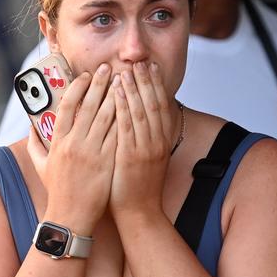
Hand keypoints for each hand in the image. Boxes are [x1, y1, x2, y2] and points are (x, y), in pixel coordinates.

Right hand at [37, 63, 117, 234]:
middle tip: (108, 67)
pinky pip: (118, 135)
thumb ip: (34, 144)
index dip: (77, 87)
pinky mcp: (107, 163)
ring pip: (106, 117)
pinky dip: (125, 118)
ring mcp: (91, 153)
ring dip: (115, 96)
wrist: (71, 218)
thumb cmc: (58, 191)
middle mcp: (74, 144)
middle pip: (88, 106)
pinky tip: (133, 105)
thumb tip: (31, 126)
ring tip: (124, 81)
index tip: (86, 75)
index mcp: (58, 142)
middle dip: (99, 83)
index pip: (66, 106)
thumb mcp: (41, 166)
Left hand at [109, 61, 178, 221]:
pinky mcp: (130, 157)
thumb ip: (146, 137)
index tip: (150, 67)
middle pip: (153, 104)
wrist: (140, 213)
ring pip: (140, 112)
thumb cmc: (139, 186)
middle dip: (145, 81)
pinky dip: (121, 107)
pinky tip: (115, 93)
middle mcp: (156, 142)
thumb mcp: (149, 158)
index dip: (156, 85)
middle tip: (139, 62)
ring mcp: (145, 149)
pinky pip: (126, 127)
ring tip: (126, 70)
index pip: (161, 105)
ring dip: (132, 89)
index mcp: (162, 141)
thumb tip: (140, 117)